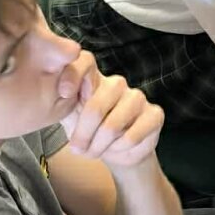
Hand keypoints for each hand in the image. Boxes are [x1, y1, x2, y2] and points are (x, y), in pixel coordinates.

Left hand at [61, 55, 164, 169]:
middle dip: (83, 135)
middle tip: (77, 149)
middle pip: (96, 106)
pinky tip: (117, 148)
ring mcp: (138, 98)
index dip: (73, 75)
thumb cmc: (89, 132)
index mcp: (94, 79)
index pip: (85, 61)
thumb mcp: (69, 117)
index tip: (64, 94)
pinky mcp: (155, 114)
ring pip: (113, 126)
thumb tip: (60, 94)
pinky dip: (119, 149)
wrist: (115, 153)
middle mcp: (117, 84)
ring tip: (94, 152)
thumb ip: (62, 102)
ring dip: (99, 146)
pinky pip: (131, 137)